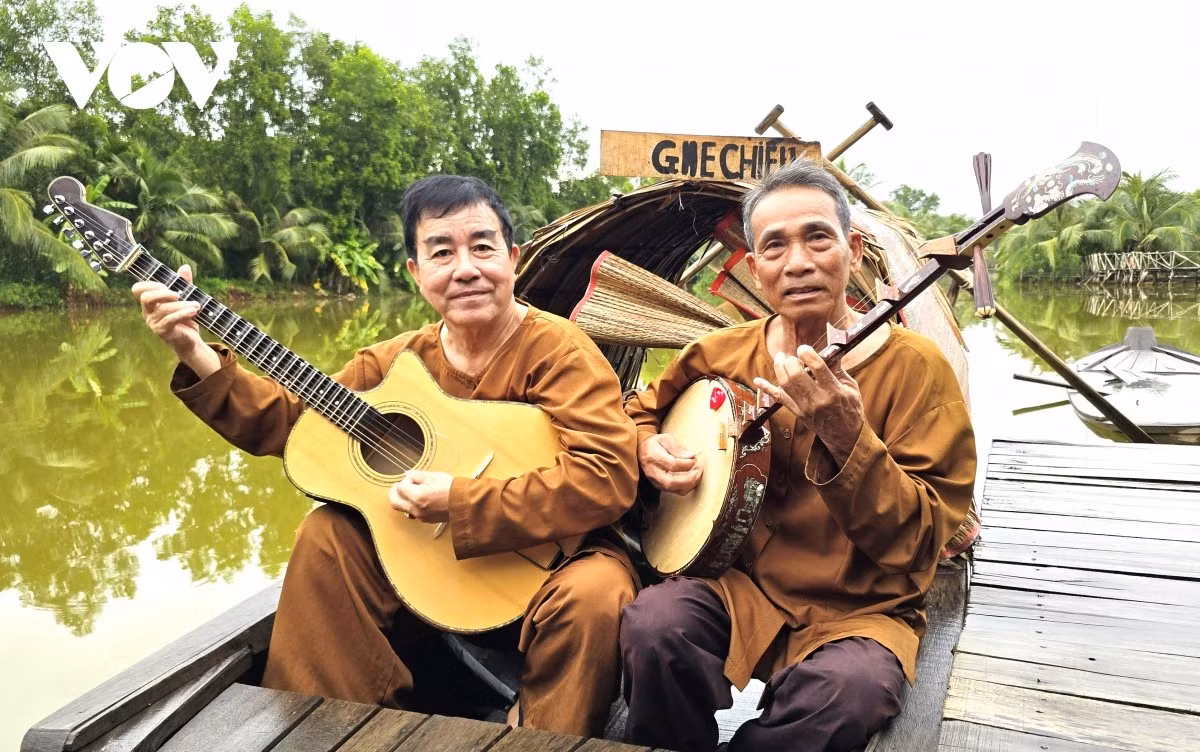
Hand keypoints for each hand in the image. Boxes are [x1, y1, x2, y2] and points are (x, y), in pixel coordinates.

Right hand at [131, 264, 216, 375]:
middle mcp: (147, 312)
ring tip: (196, 305)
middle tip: (178, 294)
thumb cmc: (185, 318)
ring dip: (181, 305)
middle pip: (145, 297)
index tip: (166, 285)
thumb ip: (183, 284)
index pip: (138, 289)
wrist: (191, 341)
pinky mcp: (162, 332)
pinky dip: (183, 313)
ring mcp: (153, 323)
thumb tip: (185, 267)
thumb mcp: (185, 299)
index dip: (149, 284)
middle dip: (162, 293)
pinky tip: (194, 311)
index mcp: (150, 302)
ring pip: (163, 309)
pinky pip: (170, 320)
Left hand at [389, 470, 451, 522]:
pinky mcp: (425, 520)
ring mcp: (420, 516)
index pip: (400, 487)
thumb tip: (408, 475)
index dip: (406, 480)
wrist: (465, 503)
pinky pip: (412, 512)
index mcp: (417, 496)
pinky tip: (420, 498)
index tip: (414, 478)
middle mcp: (416, 509)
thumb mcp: (434, 476)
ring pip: (402, 508)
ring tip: (410, 491)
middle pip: (394, 502)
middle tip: (398, 485)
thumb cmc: (452, 488)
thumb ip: (417, 475)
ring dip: (402, 499)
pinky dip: (411, 505)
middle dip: (394, 492)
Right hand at [639, 433, 702, 493]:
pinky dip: (687, 486)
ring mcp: (656, 481)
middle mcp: (653, 472)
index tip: (694, 458)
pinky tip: (692, 478)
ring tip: (698, 473)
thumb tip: (691, 456)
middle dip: (689, 478)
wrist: (643, 450)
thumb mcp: (666, 439)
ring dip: (690, 484)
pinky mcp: (661, 486)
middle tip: (699, 470)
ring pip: (674, 489)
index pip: (672, 465)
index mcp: (654, 457)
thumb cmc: (656, 443)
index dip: (686, 464)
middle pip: (671, 482)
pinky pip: (676, 491)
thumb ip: (678, 447)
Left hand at [753, 345, 863, 465]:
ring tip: (780, 358)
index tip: (804, 348)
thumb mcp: (851, 387)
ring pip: (785, 384)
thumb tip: (830, 349)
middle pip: (797, 375)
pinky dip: (767, 389)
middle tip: (792, 355)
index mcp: (833, 391)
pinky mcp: (797, 412)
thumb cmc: (850, 408)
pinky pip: (779, 399)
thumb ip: (838, 368)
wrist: (845, 435)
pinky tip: (758, 380)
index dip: (808, 354)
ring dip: (779, 368)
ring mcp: (805, 407)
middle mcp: (817, 399)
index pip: (818, 368)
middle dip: (791, 361)